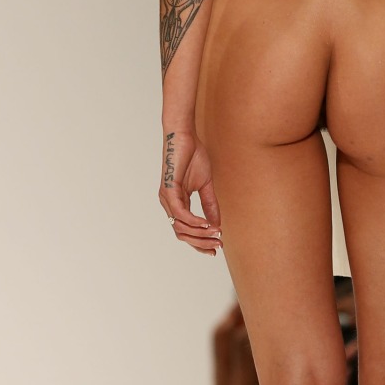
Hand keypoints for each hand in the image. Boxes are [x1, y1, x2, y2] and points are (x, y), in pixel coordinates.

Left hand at [159, 129, 222, 254]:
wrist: (183, 136)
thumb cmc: (193, 157)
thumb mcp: (206, 185)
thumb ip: (210, 204)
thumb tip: (217, 224)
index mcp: (176, 203)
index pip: (186, 231)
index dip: (200, 242)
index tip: (215, 248)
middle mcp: (168, 204)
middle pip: (182, 234)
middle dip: (200, 243)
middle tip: (217, 246)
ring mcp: (167, 198)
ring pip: (180, 227)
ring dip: (199, 234)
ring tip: (216, 234)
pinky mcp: (169, 190)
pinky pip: (180, 213)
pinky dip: (194, 221)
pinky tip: (207, 224)